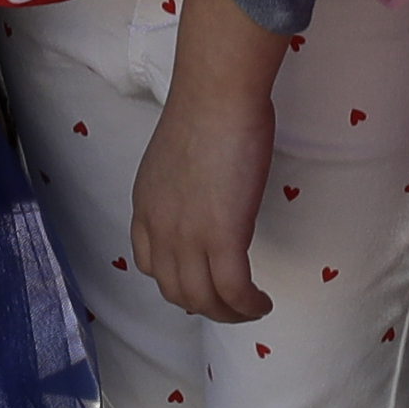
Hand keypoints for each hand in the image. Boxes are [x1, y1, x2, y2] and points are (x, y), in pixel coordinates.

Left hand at [129, 65, 278, 323]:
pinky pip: (234, 291)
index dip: (176, 280)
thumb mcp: (175, 154)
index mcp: (146, 206)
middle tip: (231, 303)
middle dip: (204, 305)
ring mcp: (188, 238)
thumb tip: (204, 187)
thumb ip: (181, 181)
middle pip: (176, 291)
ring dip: (228, 313)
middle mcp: (160, 230)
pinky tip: (261, 303)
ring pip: (204, 300)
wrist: (217, 94)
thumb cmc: (206, 106)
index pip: (150, 263)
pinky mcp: (223, 238)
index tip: (200, 280)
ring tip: (250, 308)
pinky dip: (248, 305)